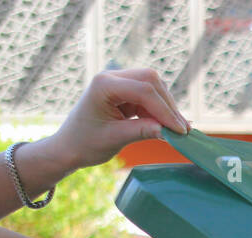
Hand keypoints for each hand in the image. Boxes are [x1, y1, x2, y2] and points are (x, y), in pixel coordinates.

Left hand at [46, 68, 189, 172]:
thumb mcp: (116, 138)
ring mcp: (118, 82)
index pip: (144, 90)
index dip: (165, 110)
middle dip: (168, 105)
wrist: (69, 147)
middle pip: (151, 80)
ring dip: (166, 107)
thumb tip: (172, 131)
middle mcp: (111, 77)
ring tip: (176, 129)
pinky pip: (148, 95)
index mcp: (104, 85)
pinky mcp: (124, 92)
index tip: (180, 131)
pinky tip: (167, 125)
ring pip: (153, 85)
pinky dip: (160, 110)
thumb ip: (143, 131)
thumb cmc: (86, 143)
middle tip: (182, 130)